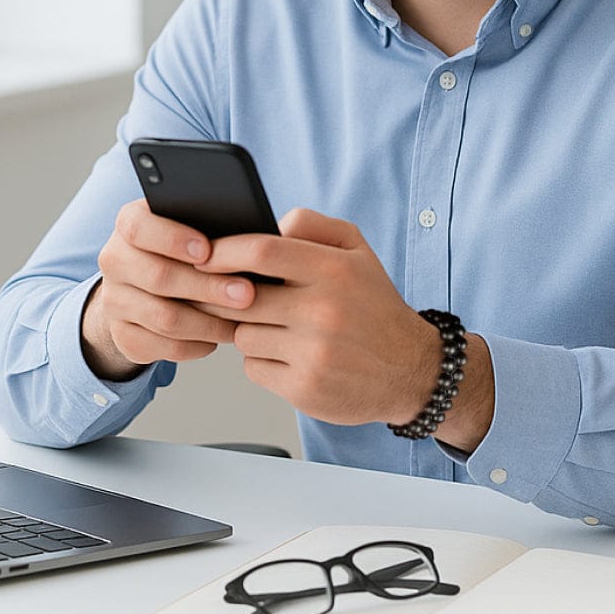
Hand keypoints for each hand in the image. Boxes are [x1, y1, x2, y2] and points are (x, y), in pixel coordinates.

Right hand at [81, 198, 256, 379]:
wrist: (144, 288)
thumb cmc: (182, 252)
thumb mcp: (191, 228)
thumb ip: (212, 226)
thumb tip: (253, 234)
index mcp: (129, 225)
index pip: (139, 227)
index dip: (172, 239)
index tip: (208, 250)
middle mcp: (115, 261)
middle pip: (159, 276)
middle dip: (208, 287)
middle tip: (247, 293)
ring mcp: (115, 301)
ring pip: (165, 318)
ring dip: (209, 322)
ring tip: (242, 321)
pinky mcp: (124, 336)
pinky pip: (164, 346)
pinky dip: (197, 344)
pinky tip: (220, 337)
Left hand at [198, 208, 446, 426]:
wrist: (410, 370)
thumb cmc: (374, 305)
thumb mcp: (357, 251)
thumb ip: (313, 225)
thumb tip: (270, 223)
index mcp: (334, 270)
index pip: (263, 250)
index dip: (224, 250)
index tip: (204, 254)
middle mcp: (324, 311)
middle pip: (242, 298)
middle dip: (224, 296)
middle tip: (225, 295)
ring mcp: (313, 354)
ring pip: (243, 335)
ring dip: (247, 330)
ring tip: (275, 327)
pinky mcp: (304, 389)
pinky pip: (253, 368)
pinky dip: (261, 361)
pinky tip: (286, 354)